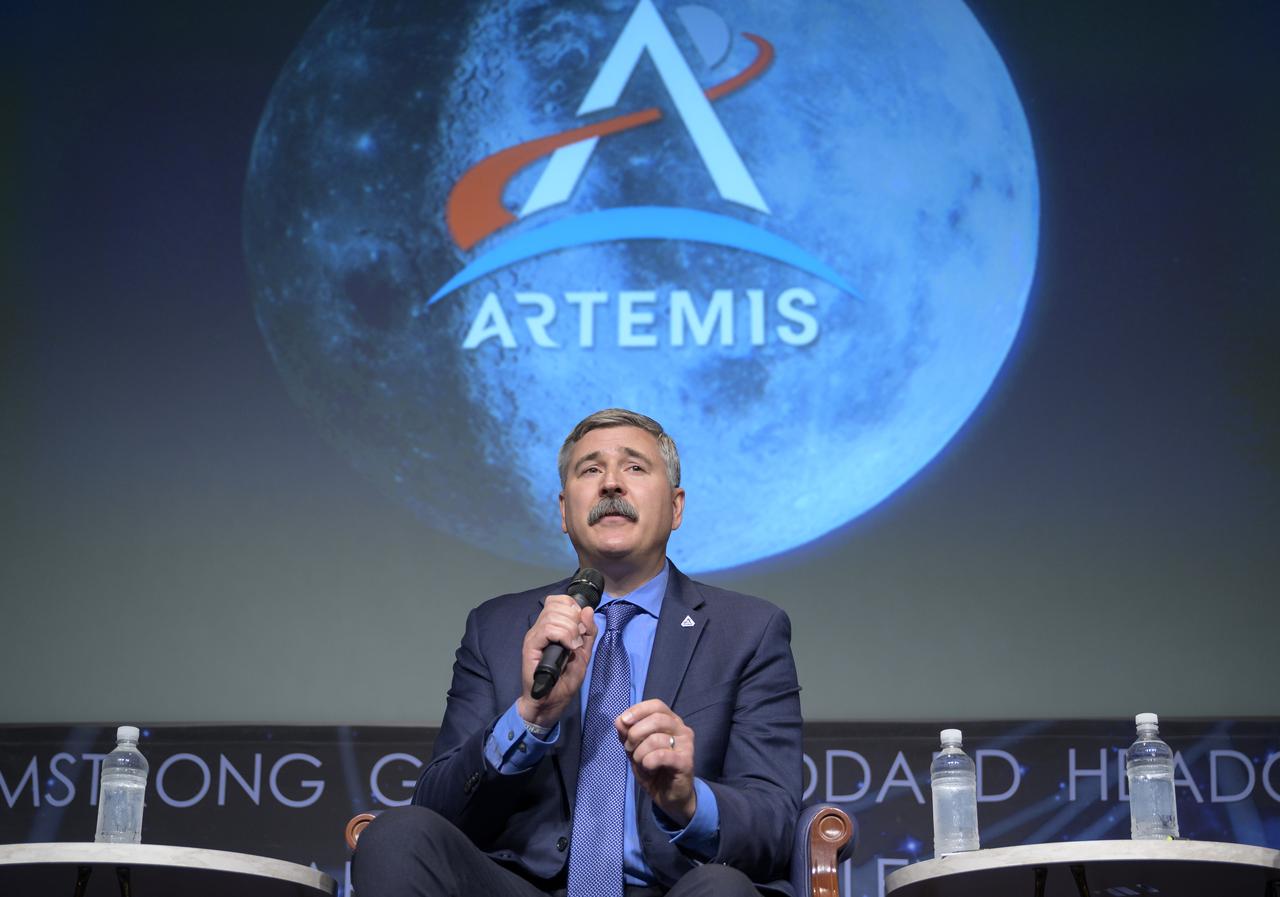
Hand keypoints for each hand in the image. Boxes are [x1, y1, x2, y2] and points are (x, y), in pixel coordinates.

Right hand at [517, 594, 597, 729]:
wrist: (551, 702)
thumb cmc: (564, 681)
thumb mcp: (584, 653)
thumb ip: (588, 632)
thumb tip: (587, 610)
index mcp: (552, 626)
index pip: (560, 600)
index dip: (574, 606)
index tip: (581, 626)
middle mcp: (541, 627)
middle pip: (557, 604)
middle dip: (574, 618)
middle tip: (578, 638)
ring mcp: (535, 635)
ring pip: (553, 615)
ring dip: (570, 629)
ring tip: (573, 646)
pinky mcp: (530, 646)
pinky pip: (547, 629)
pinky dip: (563, 635)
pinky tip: (568, 647)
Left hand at [616, 699, 696, 825]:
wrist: (670, 796)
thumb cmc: (654, 768)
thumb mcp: (635, 749)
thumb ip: (627, 734)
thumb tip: (619, 721)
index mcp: (671, 721)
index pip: (656, 705)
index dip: (638, 710)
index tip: (623, 721)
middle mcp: (682, 729)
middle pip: (656, 719)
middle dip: (635, 734)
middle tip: (629, 748)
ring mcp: (686, 745)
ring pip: (656, 739)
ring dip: (640, 752)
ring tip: (640, 762)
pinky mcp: (686, 762)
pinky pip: (662, 755)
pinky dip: (648, 761)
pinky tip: (648, 767)